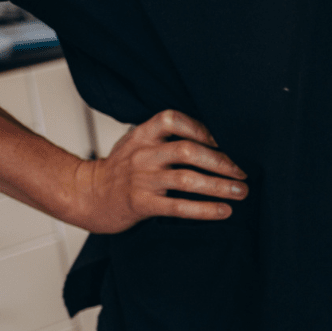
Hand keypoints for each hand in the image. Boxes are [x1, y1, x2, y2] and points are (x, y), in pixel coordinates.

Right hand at [69, 109, 247, 232]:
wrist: (87, 195)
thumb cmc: (121, 169)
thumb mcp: (137, 143)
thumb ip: (165, 138)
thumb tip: (214, 138)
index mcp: (143, 134)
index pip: (172, 119)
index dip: (201, 127)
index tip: (225, 139)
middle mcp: (143, 154)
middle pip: (188, 151)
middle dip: (222, 161)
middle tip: (244, 171)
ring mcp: (142, 180)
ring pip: (187, 180)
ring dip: (220, 186)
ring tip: (242, 191)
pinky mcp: (142, 204)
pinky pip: (179, 207)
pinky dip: (205, 209)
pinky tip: (224, 211)